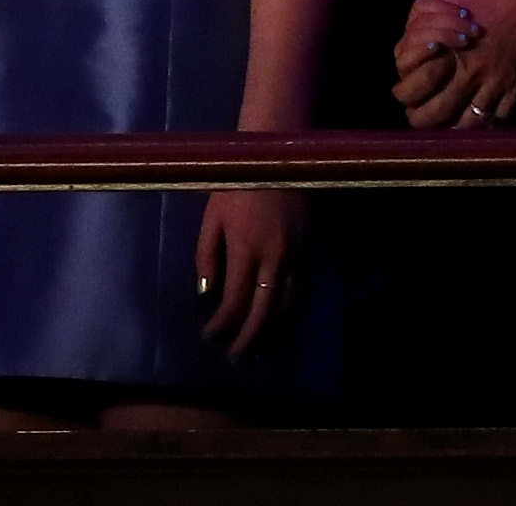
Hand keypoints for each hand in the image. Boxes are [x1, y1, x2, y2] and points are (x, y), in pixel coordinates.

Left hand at [191, 187, 304, 358]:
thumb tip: (205, 294)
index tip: (210, 336)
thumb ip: (206, 255)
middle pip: (263, 311)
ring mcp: (296, 254)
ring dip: (271, 329)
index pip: (234, 299)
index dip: (222, 323)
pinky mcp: (309, 249)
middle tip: (236, 357)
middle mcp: (274, 256)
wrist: (276, 156)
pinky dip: (288, 309)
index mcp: (245, 247)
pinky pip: (299, 289)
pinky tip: (278, 320)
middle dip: (249, 338)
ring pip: (286, 304)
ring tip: (258, 346)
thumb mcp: (212, 215)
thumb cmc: (236, 184)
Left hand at [392, 0, 515, 127]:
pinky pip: (499, 119)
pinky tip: (479, 125)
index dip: (409, 98)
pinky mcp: (515, 89)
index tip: (409, 102)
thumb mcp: (446, 5)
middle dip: (425, 121)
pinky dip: (487, 125)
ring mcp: (495, 84)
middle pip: (440, 111)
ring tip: (447, 128)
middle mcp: (470, 73)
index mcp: (449, 52)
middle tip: (422, 120)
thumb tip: (408, 44)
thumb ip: (424, 23)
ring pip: (469, 123)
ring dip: (455, 129)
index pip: (418, 87)